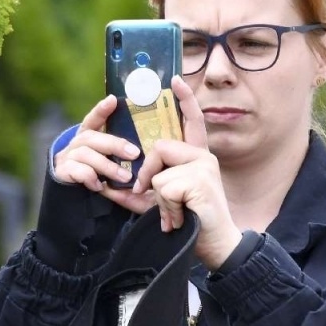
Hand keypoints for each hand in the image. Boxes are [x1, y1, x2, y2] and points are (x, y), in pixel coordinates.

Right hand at [52, 95, 144, 206]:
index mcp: (87, 135)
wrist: (69, 192)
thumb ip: (117, 154)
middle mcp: (76, 143)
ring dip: (108, 166)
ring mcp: (67, 156)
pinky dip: (91, 177)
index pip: (93, 119)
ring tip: (126, 177)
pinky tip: (101, 186)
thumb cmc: (94, 172)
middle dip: (115, 145)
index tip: (113, 100)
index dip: (101, 110)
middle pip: (92, 137)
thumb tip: (142, 155)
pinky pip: (78, 171)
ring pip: (86, 155)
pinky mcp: (62, 171)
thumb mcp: (105, 160)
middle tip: (134, 154)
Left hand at [132, 76, 243, 266]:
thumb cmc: (190, 223)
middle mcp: (203, 156)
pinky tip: (180, 216)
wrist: (216, 246)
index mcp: (197, 157)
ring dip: (159, 199)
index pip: (192, 121)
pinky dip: (165, 206)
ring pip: (160, 172)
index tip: (175, 79)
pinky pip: (164, 186)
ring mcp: (204, 166)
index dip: (184, 99)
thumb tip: (109, 188)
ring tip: (175, 213)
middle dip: (147, 174)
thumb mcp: (162, 203)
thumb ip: (140, 191)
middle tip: (151, 197)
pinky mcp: (200, 180)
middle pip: (160, 147)